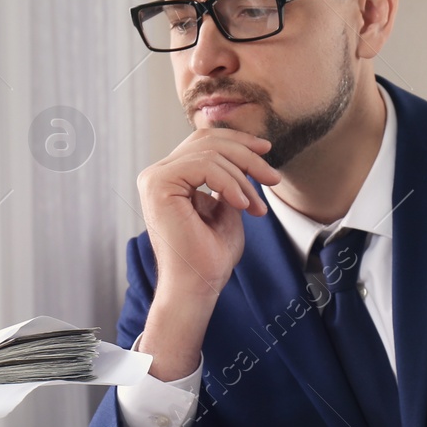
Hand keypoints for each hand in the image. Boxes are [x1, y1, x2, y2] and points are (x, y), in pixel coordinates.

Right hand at [135, 128, 279, 378]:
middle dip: (247, 155)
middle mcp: (157, 174)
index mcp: (171, 177)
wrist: (197, 286)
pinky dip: (230, 184)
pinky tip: (241, 205)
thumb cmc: (211, 256)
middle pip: (207, 140)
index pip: (204, 142)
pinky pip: (204, 166)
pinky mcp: (158, 186)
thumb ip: (228, 178)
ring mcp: (154, 178)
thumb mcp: (226, 206)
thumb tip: (245, 151)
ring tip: (255, 206)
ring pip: (210, 152)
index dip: (237, 140)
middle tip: (272, 179)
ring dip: (243, 178)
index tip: (267, 151)